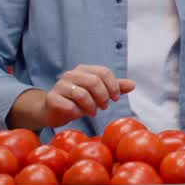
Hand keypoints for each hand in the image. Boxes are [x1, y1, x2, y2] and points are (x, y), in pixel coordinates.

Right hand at [8, 64, 134, 130]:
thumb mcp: (98, 93)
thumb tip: (133, 85)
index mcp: (83, 70)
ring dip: (91, 106)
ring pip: (81, 94)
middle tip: (104, 107)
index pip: (104, 72)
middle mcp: (71, 74)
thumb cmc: (78, 100)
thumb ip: (115, 88)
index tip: (115, 98)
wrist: (52, 110)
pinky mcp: (52, 98)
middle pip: (94, 81)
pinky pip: (68, 105)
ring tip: (93, 112)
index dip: (113, 86)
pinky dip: (77, 112)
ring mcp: (60, 85)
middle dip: (103, 96)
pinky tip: (78, 114)